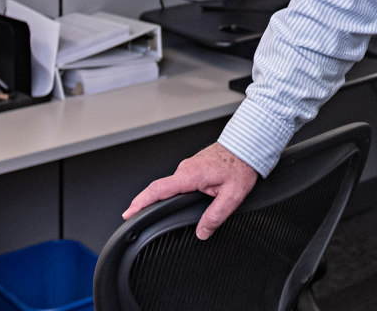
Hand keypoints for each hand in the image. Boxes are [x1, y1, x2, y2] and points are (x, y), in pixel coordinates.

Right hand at [123, 142, 259, 238]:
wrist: (248, 145)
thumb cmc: (241, 165)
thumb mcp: (232, 196)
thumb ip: (215, 216)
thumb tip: (202, 232)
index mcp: (191, 174)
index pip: (158, 189)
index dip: (141, 202)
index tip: (128, 212)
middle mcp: (186, 168)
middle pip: (160, 188)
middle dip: (145, 203)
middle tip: (135, 217)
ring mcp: (188, 166)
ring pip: (170, 185)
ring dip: (161, 198)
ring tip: (151, 211)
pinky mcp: (193, 167)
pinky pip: (178, 182)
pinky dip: (171, 192)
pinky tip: (173, 201)